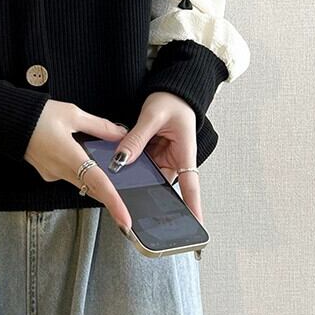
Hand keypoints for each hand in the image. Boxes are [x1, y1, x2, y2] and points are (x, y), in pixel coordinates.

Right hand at [24, 100, 131, 230]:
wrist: (8, 121)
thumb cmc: (37, 115)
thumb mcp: (73, 114)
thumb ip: (100, 126)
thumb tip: (121, 134)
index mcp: (69, 156)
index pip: (97, 183)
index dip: (114, 203)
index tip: (125, 221)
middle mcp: (61, 171)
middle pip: (93, 188)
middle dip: (110, 194)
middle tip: (127, 199)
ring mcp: (53, 174)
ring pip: (83, 182)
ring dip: (96, 178)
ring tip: (106, 162)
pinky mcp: (48, 173)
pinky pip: (70, 176)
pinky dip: (81, 170)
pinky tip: (82, 155)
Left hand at [110, 91, 203, 224]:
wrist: (170, 90)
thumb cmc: (171, 100)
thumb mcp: (152, 116)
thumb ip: (136, 138)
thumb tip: (122, 159)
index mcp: (185, 152)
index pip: (191, 185)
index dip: (192, 206)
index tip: (195, 224)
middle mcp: (176, 159)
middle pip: (163, 185)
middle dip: (149, 195)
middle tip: (134, 205)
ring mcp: (163, 158)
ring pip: (148, 176)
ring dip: (136, 179)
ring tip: (121, 179)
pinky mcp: (153, 154)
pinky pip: (141, 166)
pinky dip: (131, 166)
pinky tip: (119, 166)